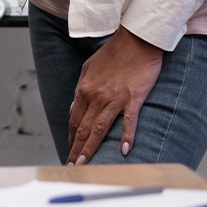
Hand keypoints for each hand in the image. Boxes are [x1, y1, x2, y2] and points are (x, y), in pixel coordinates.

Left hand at [66, 27, 163, 163]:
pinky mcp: (133, 98)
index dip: (71, 137)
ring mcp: (114, 98)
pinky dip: (125, 136)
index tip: (69, 150)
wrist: (136, 41)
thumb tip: (76, 109)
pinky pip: (128, 121)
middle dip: (76, 149)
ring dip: (91, 148)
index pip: (74, 119)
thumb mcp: (88, 68)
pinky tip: (123, 151)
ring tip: (85, 164)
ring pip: (99, 129)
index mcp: (84, 89)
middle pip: (83, 128)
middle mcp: (96, 95)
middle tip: (72, 166)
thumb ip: (82, 89)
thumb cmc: (114, 53)